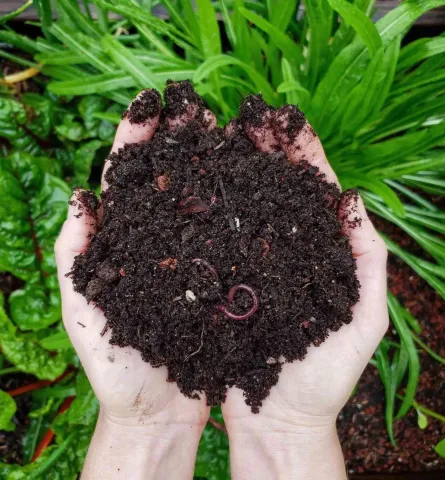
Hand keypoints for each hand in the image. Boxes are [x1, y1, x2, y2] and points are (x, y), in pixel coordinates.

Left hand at [55, 86, 215, 479]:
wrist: (160, 410)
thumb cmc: (117, 366)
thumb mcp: (85, 310)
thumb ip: (75, 255)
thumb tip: (79, 196)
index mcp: (125, 242)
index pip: (127, 178)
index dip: (136, 139)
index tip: (151, 105)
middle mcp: (162, 242)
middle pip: (171, 179)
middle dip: (182, 139)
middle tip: (199, 107)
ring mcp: (195, 258)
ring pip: (206, 200)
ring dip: (216, 162)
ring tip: (231, 128)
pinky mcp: (222, 278)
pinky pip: (232, 235)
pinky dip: (242, 205)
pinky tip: (256, 181)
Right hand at [222, 99, 388, 479]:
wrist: (278, 421)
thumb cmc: (324, 378)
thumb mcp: (362, 322)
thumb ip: (368, 263)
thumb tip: (355, 203)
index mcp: (321, 255)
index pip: (315, 194)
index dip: (305, 155)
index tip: (289, 120)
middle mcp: (284, 253)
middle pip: (275, 192)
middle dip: (264, 152)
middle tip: (247, 116)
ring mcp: (250, 266)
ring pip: (242, 210)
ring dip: (233, 173)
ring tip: (218, 137)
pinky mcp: (223, 284)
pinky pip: (215, 241)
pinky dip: (208, 213)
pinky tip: (196, 188)